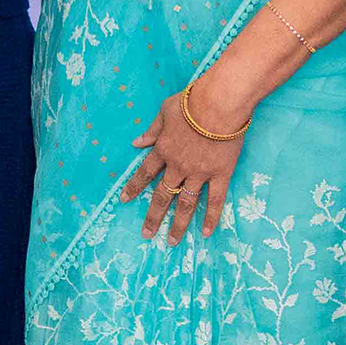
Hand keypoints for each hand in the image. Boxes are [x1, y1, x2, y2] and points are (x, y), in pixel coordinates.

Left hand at [119, 87, 247, 241]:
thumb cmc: (192, 102)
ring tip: (172, 242)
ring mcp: (199, 173)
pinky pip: (215, 200)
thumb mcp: (165, 111)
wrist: (220, 103)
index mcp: (163, 150)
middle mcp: (178, 166)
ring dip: (178, 224)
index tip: (124, 200)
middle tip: (146, 234)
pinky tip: (206, 232)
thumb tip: (136, 143)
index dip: (134, 187)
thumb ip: (152, 130)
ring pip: (186, 203)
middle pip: (162, 195)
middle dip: (153, 216)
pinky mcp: (221, 174)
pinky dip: (211, 217)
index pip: (145, 173)